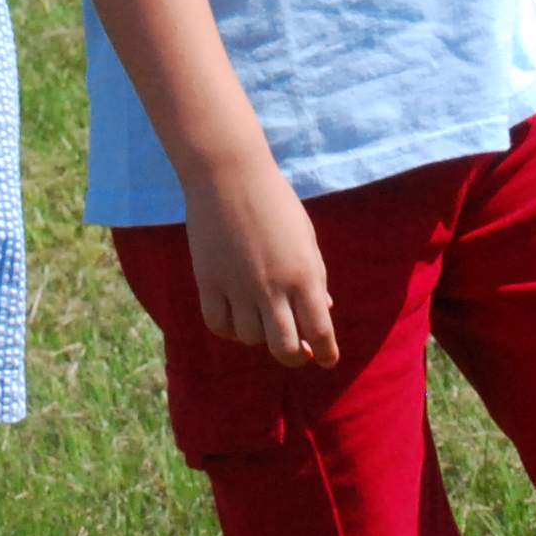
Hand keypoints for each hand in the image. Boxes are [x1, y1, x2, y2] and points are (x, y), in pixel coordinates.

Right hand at [184, 158, 339, 369]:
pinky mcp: (208, 282)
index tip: (327, 360)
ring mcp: (238, 287)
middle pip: (285, 348)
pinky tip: (237, 320)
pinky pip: (219, 325)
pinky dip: (230, 330)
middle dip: (296, 358)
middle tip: (298, 353)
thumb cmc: (275, 203)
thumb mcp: (305, 238)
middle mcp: (272, 287)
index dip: (327, 353)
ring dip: (261, 337)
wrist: (229, 175)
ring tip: (264, 321)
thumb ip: (315, 277)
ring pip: (251, 339)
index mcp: (304, 275)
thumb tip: (323, 311)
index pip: (320, 331)